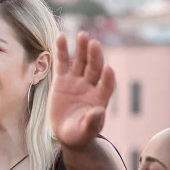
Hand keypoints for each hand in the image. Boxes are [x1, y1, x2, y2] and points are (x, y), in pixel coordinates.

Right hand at [49, 32, 115, 149]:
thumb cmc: (79, 134)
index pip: (107, 85)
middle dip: (95, 56)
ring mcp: (76, 81)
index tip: (108, 70)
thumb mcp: (84, 132)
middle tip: (94, 44)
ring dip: (82, 49)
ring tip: (82, 35)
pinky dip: (61, 50)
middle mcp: (90, 86)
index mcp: (99, 99)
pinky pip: (62, 62)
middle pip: (94, 68)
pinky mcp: (62, 79)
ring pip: (80, 62)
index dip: (108, 78)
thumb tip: (99, 111)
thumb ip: (92, 123)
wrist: (66, 132)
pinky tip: (61, 37)